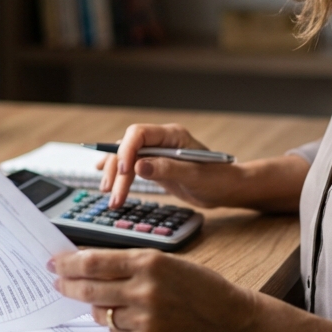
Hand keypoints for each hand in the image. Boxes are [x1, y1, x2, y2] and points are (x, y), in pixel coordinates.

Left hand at [50, 248, 256, 331]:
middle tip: (56, 281)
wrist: (227, 316)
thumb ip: (128, 264)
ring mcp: (145, 317)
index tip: (55, 261)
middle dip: (67, 284)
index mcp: (148, 262)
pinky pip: (116, 331)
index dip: (69, 262)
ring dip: (95, 305)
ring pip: (100, 311)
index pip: (94, 261)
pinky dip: (115, 323)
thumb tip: (88, 266)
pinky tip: (129, 316)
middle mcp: (144, 289)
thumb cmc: (197, 285)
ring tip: (103, 299)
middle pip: (89, 287)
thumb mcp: (164, 261)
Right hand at [98, 123, 242, 208]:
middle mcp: (161, 140)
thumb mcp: (194, 175)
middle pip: (128, 148)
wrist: (226, 189)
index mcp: (172, 135)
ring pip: (126, 158)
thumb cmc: (217, 179)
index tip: (124, 172)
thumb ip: (166, 169)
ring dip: (115, 176)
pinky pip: (130, 166)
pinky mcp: (154, 166)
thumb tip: (138, 167)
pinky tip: (105, 176)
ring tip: (110, 197)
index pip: (139, 134)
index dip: (126, 150)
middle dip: (118, 171)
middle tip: (114, 195)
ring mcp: (156, 153)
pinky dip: (118, 173)